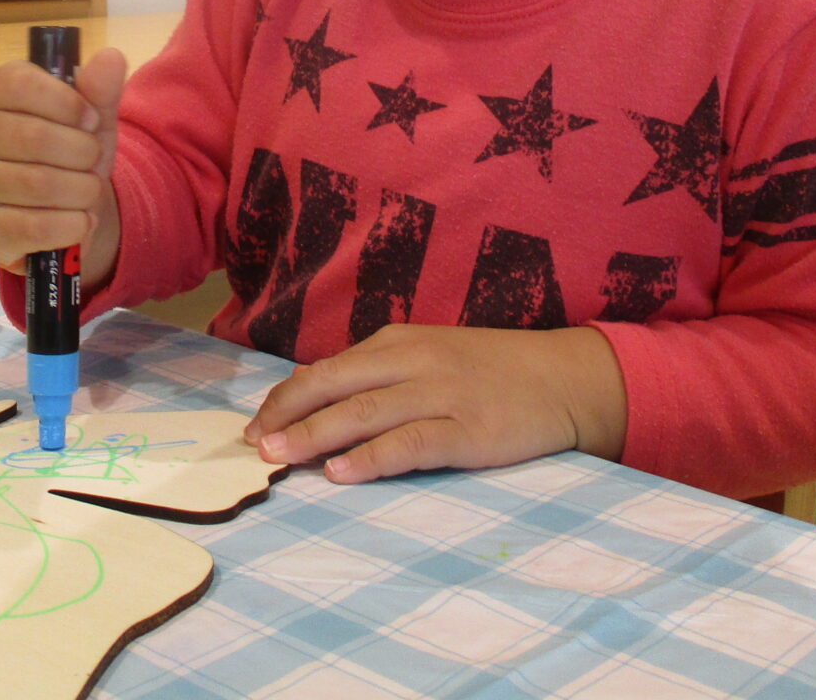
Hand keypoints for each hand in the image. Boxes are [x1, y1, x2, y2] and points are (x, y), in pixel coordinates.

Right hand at [0, 47, 126, 290]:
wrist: (62, 209)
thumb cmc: (70, 151)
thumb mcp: (90, 118)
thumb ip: (100, 89)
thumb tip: (111, 57)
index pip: (18, 83)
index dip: (66, 102)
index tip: (91, 119)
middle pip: (32, 136)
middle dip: (81, 152)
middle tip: (94, 161)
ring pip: (36, 184)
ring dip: (81, 191)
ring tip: (89, 191)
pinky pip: (32, 227)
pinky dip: (71, 225)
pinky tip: (81, 220)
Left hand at [242, 323, 627, 483]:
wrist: (563, 378)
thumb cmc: (489, 372)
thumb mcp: (429, 358)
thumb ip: (381, 378)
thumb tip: (320, 409)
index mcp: (396, 343)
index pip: (325, 369)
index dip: (285, 398)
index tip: (254, 425)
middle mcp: (412, 362)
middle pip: (333, 385)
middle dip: (287, 414)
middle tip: (252, 444)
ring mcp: (439, 395)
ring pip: (362, 413)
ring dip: (314, 435)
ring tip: (278, 457)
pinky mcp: (467, 430)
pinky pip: (408, 444)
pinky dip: (370, 458)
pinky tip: (341, 472)